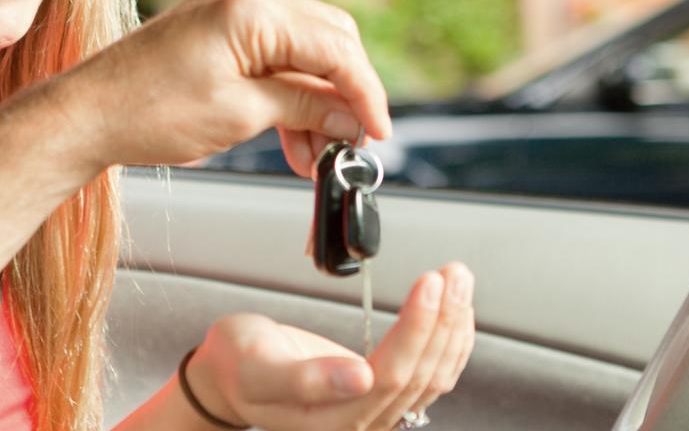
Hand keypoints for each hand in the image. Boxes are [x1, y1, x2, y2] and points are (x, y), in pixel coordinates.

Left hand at [69, 0, 390, 173]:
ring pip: (304, 50)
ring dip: (317, 100)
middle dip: (344, 94)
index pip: (336, 47)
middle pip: (328, 40)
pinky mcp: (219, 26)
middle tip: (350, 143)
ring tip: (317, 153)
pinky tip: (295, 138)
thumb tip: (353, 118)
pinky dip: (289, 92)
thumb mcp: (241, 115)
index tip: (377, 133)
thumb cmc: (147, 111)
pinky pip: (274, 54)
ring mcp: (230, 7)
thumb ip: (306, 107)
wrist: (88, 114)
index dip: (365, 94)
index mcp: (252, 8)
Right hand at [185, 263, 475, 430]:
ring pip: (433, 374)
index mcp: (333, 422)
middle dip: (443, 318)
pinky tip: (456, 312)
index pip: (392, 375)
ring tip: (458, 279)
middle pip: (420, 374)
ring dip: (451, 325)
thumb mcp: (257, 366)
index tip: (429, 283)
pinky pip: (428, 373)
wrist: (230, 375)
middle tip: (453, 273)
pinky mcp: (381, 393)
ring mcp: (375, 411)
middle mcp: (362, 422)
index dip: (417, 328)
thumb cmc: (238, 368)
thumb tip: (360, 378)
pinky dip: (447, 339)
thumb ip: (306, 378)